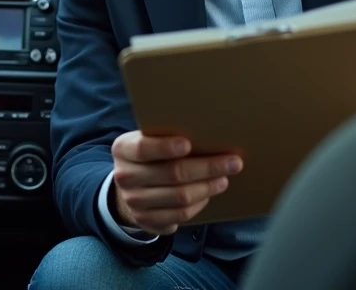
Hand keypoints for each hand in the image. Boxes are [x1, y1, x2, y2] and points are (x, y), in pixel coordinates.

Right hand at [110, 131, 242, 235]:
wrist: (130, 186)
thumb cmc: (149, 156)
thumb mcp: (148, 140)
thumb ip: (165, 136)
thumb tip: (208, 134)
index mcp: (122, 149)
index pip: (143, 148)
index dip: (164, 147)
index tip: (188, 144)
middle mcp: (124, 176)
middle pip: (171, 174)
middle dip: (206, 167)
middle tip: (232, 162)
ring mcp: (134, 201)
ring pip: (180, 197)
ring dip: (207, 187)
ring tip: (224, 178)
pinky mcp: (146, 220)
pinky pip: (180, 215)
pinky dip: (199, 204)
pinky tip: (209, 194)